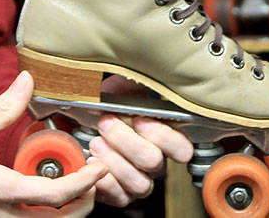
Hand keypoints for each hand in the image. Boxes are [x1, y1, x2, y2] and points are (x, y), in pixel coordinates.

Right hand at [0, 71, 106, 216]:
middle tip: (90, 177)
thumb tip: (26, 82)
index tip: (99, 166)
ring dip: (61, 208)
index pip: (58, 195)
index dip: (86, 182)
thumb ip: (2, 108)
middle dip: (82, 201)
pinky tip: (36, 191)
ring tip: (67, 181)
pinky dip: (38, 211)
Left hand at [87, 77, 194, 207]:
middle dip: (126, 141)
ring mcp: (140, 181)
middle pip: (154, 162)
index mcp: (165, 140)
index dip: (162, 136)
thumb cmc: (108, 107)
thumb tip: (141, 71)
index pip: (183, 149)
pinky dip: (102, 180)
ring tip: (96, 142)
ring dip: (113, 161)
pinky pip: (119, 197)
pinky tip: (92, 161)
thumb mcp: (123, 89)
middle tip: (106, 123)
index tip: (139, 119)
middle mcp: (156, 164)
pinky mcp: (122, 195)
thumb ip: (135, 85)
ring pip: (139, 184)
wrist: (85, 125)